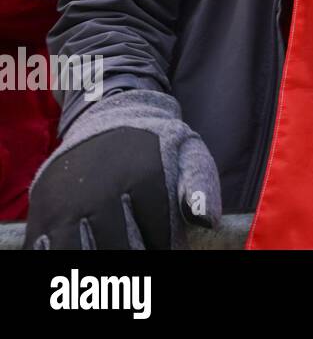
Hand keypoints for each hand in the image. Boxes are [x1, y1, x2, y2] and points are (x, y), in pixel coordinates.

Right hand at [24, 90, 221, 249]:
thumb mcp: (188, 152)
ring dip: (96, 264)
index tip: (167, 247)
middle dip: (134, 256)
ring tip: (111, 256)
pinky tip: (81, 257)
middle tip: (140, 251)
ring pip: (78, 253)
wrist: (110, 112)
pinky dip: (59, 257)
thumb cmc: (156, 144)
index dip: (165, 248)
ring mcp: (69, 198)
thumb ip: (200, 185)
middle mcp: (103, 188)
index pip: (159, 238)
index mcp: (145, 175)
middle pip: (119, 250)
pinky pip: (44, 248)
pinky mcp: (43, 206)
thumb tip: (205, 221)